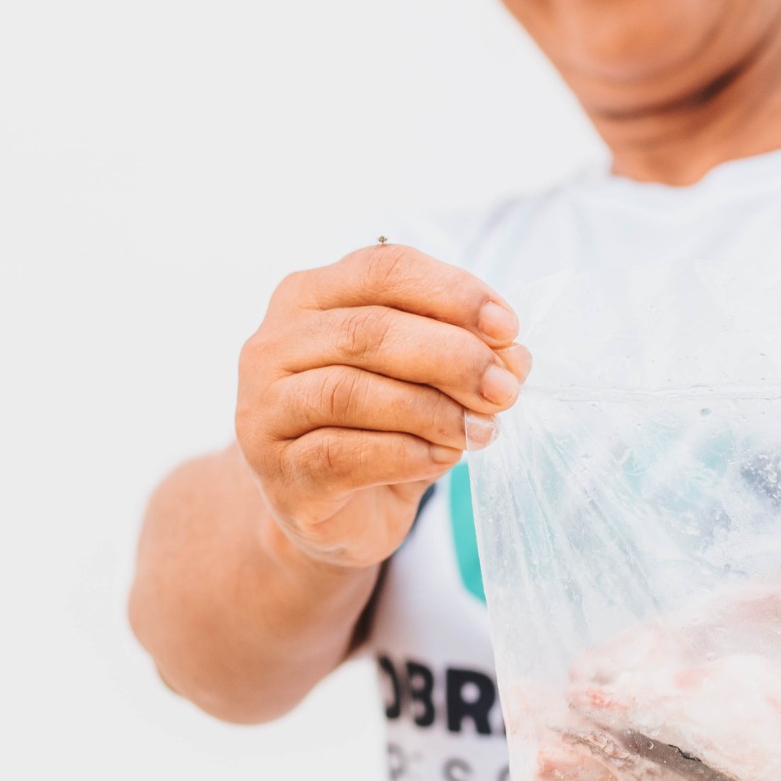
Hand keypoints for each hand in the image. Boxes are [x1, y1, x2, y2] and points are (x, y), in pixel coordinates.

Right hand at [235, 244, 528, 568]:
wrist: (337, 511)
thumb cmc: (380, 427)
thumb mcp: (425, 379)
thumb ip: (462, 356)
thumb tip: (514, 356)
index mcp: (310, 296)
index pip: (384, 269)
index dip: (453, 293)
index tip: (508, 329)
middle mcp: (275, 344)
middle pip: (370, 331)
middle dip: (453, 357)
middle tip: (505, 389)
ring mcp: (266, 408)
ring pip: (352, 392)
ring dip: (432, 410)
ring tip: (481, 429)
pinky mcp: (278, 470)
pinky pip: (342, 454)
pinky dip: (406, 455)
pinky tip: (443, 457)